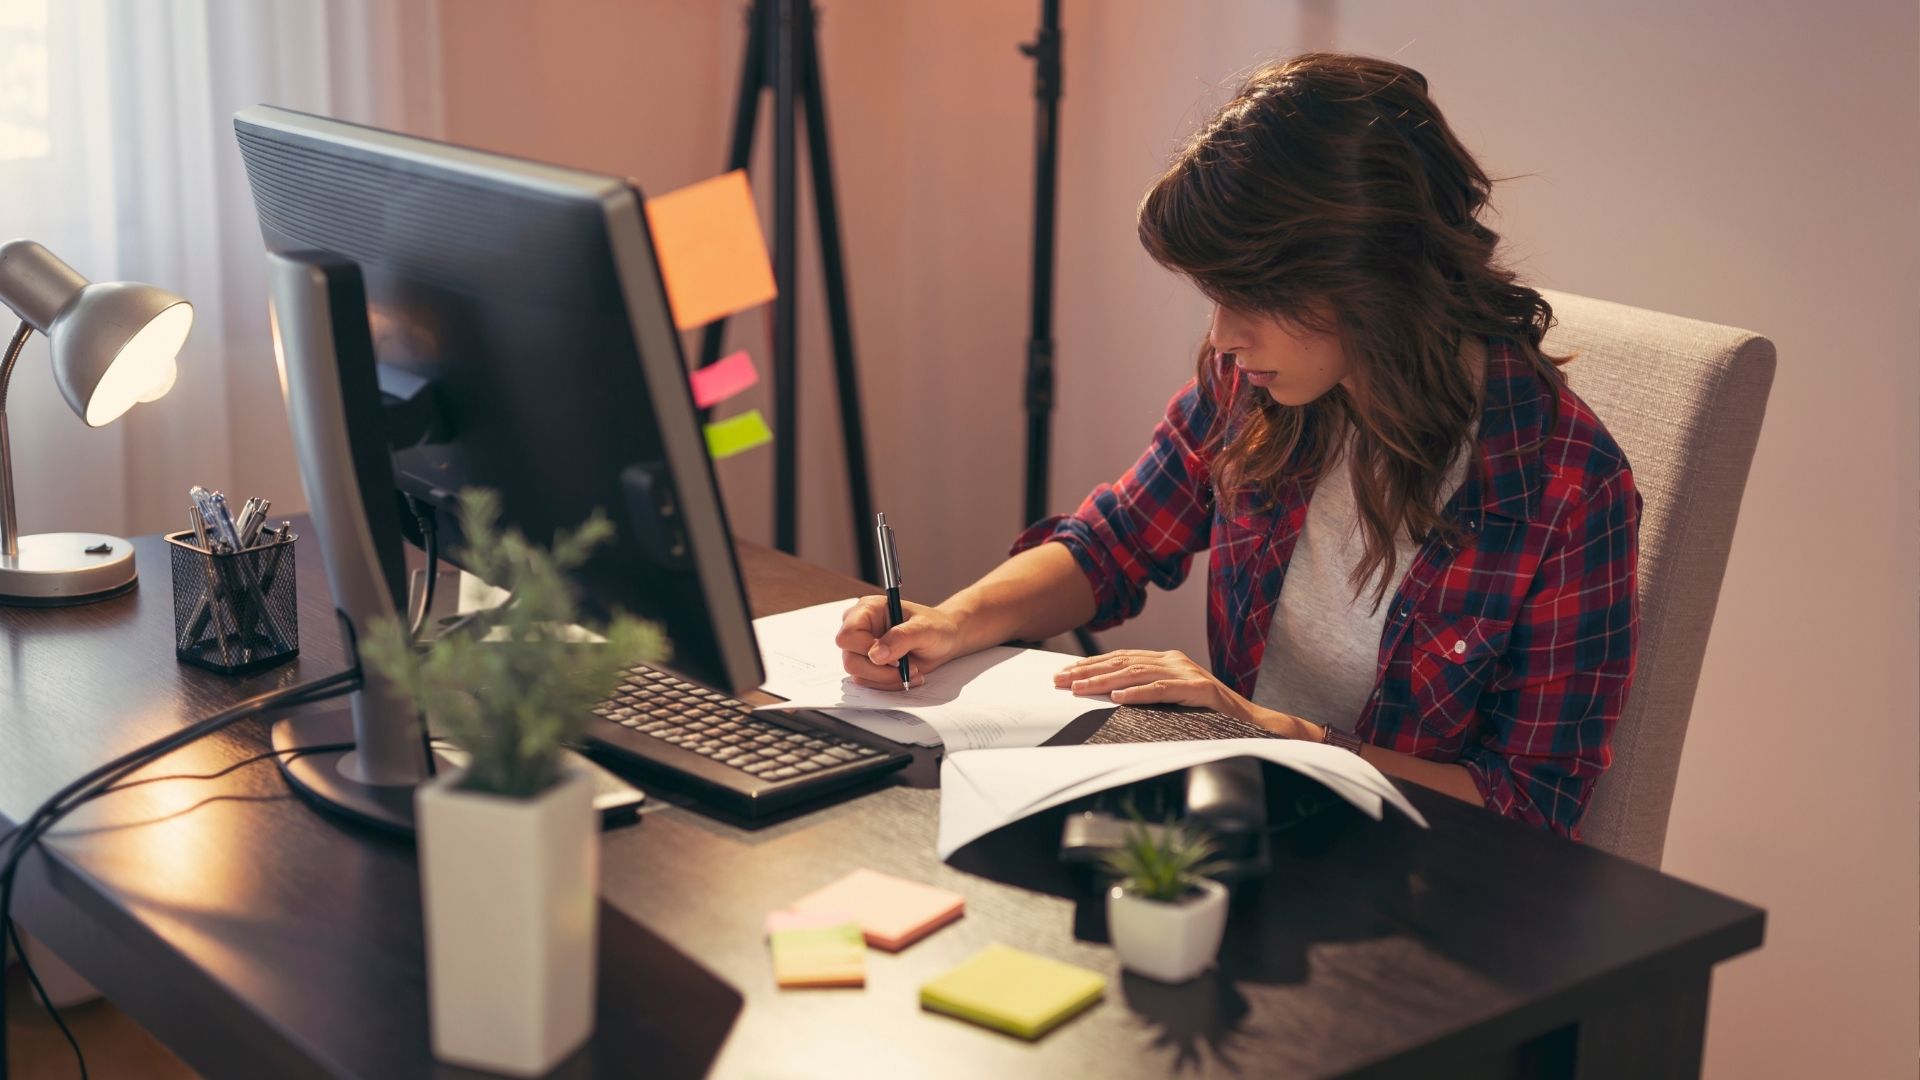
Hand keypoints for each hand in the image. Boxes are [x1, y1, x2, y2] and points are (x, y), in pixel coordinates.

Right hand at [834, 595, 963, 690]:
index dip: (865, 649)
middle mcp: (861, 629)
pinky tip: (908, 675)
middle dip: (880, 671)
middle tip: (905, 667)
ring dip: (887, 679)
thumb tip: (876, 655)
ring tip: (912, 671)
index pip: (848, 635)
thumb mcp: (924, 628)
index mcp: (868, 610)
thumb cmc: (935, 627)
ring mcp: (863, 649)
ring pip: (859, 675)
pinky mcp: (869, 665)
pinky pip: (869, 683)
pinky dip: (890, 683)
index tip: (892, 656)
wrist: (945, 639)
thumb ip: (900, 638)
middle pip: (850, 660)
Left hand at [1053, 648, 1315, 739]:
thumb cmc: (1210, 715)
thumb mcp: (1173, 699)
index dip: (1091, 665)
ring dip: (1104, 681)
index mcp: (1167, 660)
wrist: (1252, 722)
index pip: (1121, 658)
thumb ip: (1148, 692)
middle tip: (1058, 680)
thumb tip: (1108, 697)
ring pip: (1137, 673)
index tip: (1063, 673)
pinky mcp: (1200, 689)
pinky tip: (1118, 697)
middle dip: (1087, 671)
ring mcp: (1188, 673)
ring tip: (1079, 688)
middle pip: (1123, 663)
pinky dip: (1139, 693)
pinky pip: (1164, 690)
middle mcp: (1174, 661)